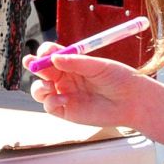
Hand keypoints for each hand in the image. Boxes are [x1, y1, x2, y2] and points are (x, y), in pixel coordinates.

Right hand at [27, 47, 155, 131]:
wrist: (132, 101)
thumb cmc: (118, 79)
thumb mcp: (98, 66)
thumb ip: (76, 62)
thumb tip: (54, 58)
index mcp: (71, 63)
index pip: (51, 54)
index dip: (44, 52)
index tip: (45, 52)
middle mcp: (65, 78)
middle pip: (41, 70)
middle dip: (33, 65)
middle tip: (31, 63)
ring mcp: (64, 94)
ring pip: (40, 89)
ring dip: (39, 86)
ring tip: (50, 86)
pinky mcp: (66, 111)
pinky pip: (49, 106)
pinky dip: (51, 101)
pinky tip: (64, 99)